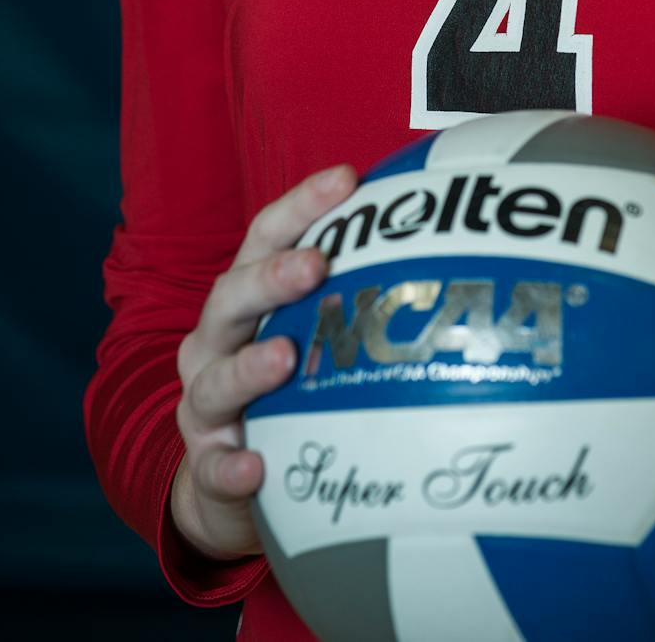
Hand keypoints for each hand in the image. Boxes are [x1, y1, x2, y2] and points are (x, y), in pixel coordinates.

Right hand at [170, 162, 357, 561]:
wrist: (232, 476)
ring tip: (285, 357)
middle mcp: (216, 341)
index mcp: (244, 296)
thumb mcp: (311, 325)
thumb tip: (449, 237)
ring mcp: (205, 403)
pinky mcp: (207, 464)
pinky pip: (214, 467)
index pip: (267, 235)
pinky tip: (256, 466)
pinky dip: (231, 466)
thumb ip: (356, 286)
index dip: (303, 204)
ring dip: (249, 367)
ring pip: (216, 380)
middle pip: (232, 295)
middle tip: (316, 266)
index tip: (347, 177)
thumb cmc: (290, 379)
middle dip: (272, 276)